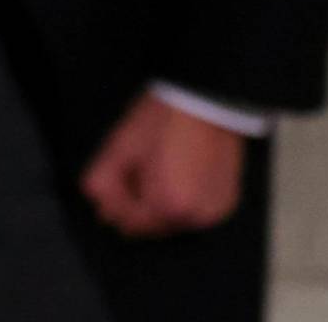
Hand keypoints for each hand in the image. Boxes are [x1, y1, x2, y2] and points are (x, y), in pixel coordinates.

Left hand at [80, 92, 245, 237]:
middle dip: (137, 203)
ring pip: (172, 221)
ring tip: (157, 168)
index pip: (129, 223)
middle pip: (151, 225)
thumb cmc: (163, 119)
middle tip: (135, 170)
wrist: (205, 100)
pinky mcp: (226, 202)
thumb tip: (101, 211)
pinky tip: (176, 173)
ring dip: (158, 204)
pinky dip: (181, 200)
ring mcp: (214, 211)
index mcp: (168, 205)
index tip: (116, 179)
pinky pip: (194, 212)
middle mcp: (196, 216)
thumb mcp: (120, 148)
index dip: (116, 201)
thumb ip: (104, 185)